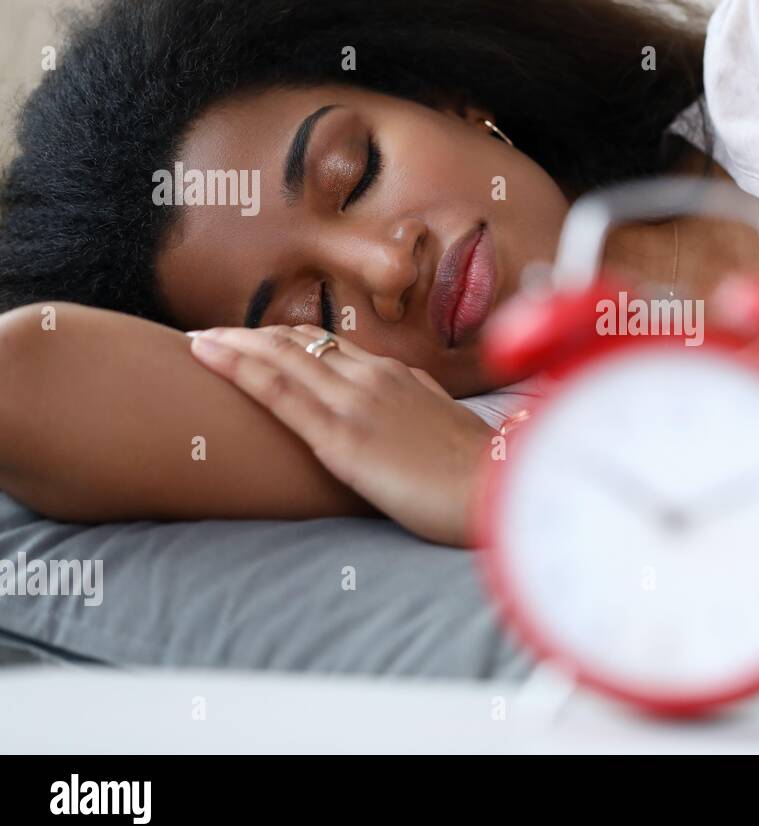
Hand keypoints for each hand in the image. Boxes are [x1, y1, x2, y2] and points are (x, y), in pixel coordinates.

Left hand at [188, 325, 492, 545]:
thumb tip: (405, 390)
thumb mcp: (447, 423)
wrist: (497, 491)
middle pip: (297, 343)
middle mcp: (371, 376)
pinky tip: (206, 355)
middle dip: (249, 335)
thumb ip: (419, 401)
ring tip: (195, 340)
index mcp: (397, 375)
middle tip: (208, 334)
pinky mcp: (340, 436)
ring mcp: (354, 402)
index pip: (330, 345)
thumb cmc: (479, 471)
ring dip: (232, 343)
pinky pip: (278, 392)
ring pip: (280, 357)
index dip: (286, 340)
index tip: (255, 340)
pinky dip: (236, 367)